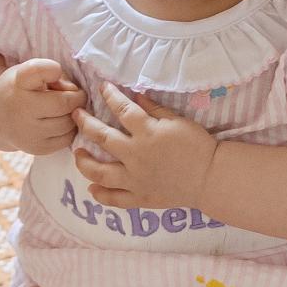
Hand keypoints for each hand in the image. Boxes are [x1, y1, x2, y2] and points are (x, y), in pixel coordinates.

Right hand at [0, 58, 83, 155]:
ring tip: (65, 109)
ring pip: (68, 123)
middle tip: (75, 94)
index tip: (55, 72)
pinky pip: (67, 139)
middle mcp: (21, 109)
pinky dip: (69, 129)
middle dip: (77, 97)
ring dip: (74, 114)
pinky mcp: (38, 149)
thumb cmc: (18, 89)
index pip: (37, 71)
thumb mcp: (27, 72)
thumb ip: (51, 74)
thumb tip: (74, 93)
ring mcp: (28, 133)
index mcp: (19, 83)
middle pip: (64, 103)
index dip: (52, 69)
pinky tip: (60, 121)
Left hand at [75, 84, 216, 211]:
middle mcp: (135, 155)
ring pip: (100, 172)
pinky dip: (101, 196)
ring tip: (77, 153)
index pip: (122, 110)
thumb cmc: (197, 146)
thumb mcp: (177, 121)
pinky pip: (115, 199)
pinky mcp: (140, 197)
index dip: (110, 96)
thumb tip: (134, 96)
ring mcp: (135, 178)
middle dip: (85, 123)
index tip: (101, 88)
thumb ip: (154, 108)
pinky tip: (92, 189)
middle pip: (102, 137)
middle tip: (75, 115)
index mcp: (147, 132)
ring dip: (84, 162)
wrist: (211, 178)